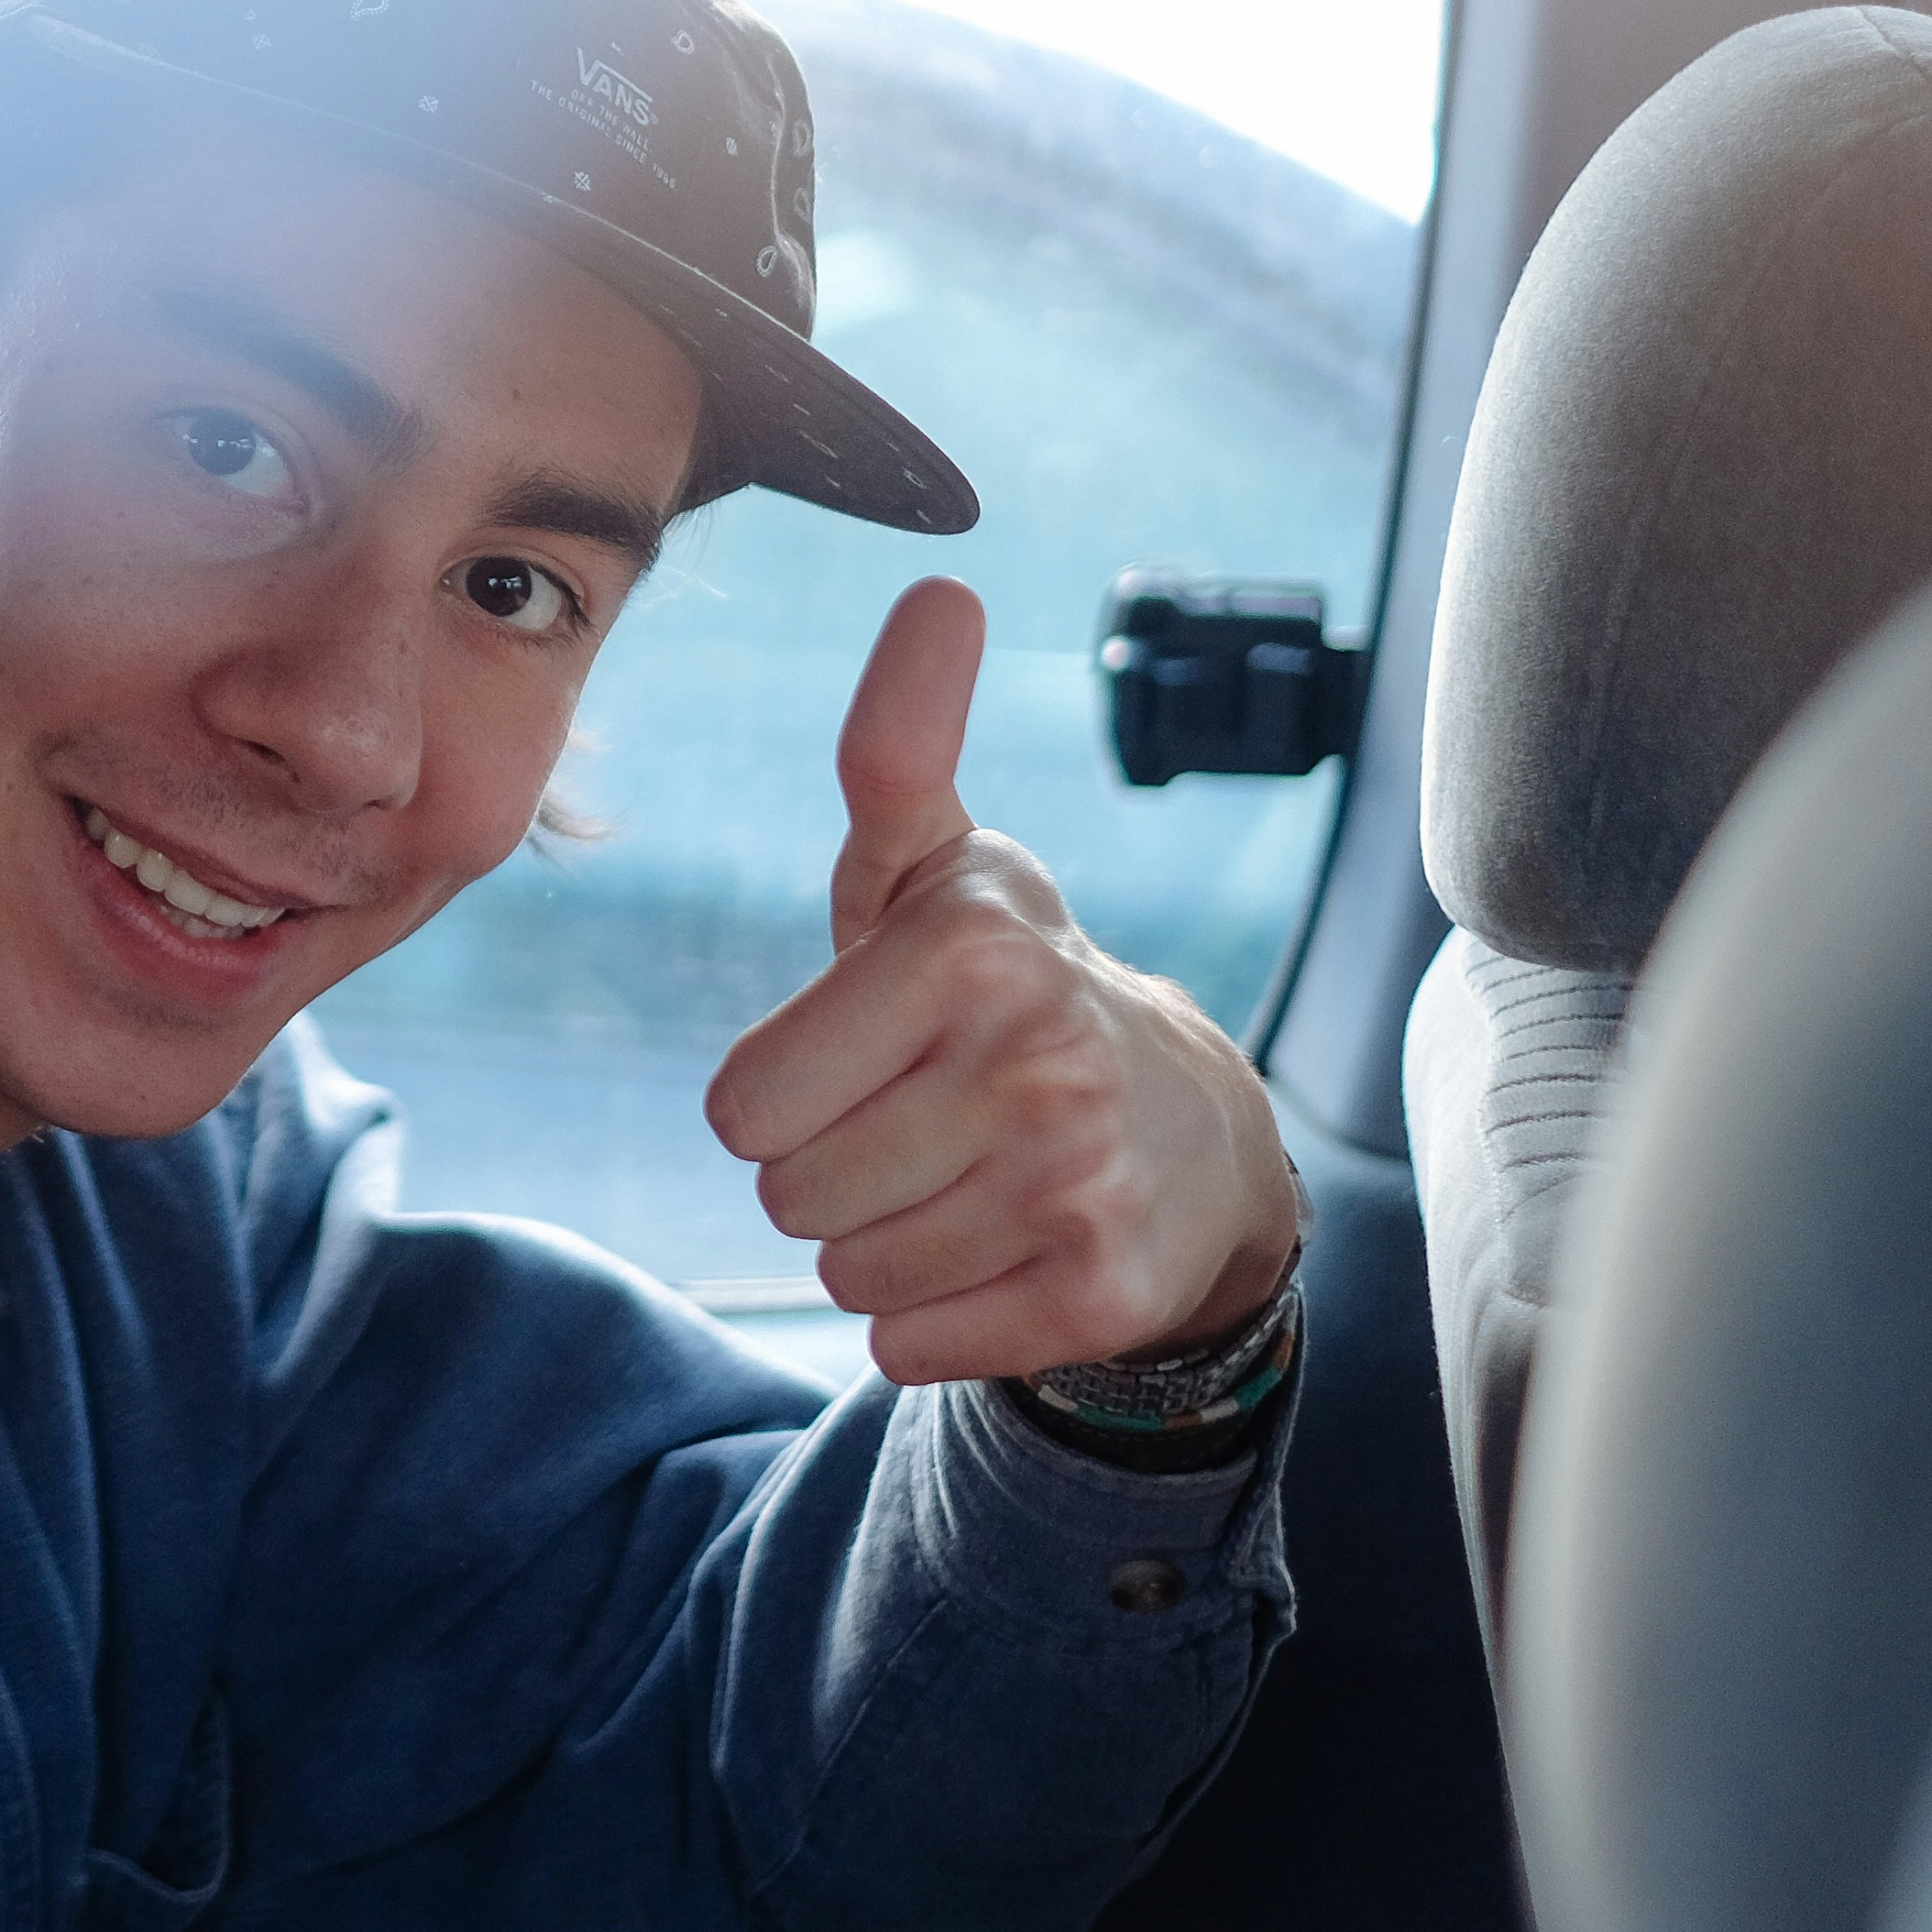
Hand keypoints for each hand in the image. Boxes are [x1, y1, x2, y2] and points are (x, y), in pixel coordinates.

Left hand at [702, 579, 1302, 1385]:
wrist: (1191, 1130)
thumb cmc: (1004, 987)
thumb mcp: (935, 864)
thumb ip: (895, 745)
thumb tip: (941, 586)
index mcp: (968, 947)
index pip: (741, 1103)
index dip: (778, 1094)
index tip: (863, 1056)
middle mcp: (1036, 1057)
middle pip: (785, 1193)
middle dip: (826, 1170)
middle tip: (918, 1121)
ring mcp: (1081, 1179)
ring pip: (843, 1273)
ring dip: (876, 1244)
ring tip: (960, 1178)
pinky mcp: (1104, 1291)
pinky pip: (907, 1345)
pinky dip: (928, 1319)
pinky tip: (999, 1250)